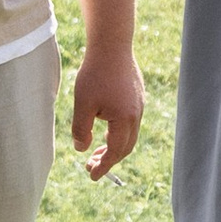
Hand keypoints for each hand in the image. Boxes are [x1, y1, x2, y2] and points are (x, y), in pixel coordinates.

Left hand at [71, 44, 144, 178]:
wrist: (112, 45)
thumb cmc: (95, 73)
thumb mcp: (82, 104)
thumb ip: (81, 129)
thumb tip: (82, 149)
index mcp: (124, 120)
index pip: (115, 152)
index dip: (104, 166)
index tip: (92, 176)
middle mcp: (136, 115)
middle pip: (125, 147)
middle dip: (109, 159)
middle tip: (90, 165)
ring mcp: (139, 105)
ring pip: (129, 135)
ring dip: (113, 146)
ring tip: (95, 150)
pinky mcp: (137, 96)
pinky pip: (130, 122)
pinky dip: (118, 133)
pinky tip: (105, 129)